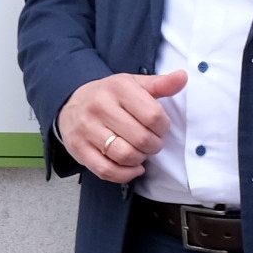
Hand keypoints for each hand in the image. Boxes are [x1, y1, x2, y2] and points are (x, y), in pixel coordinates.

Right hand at [54, 69, 187, 184]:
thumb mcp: (133, 84)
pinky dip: (125, 174)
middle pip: (141, 139)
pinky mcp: (79, 149)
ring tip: (140, 153)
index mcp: (118, 88)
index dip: (163, 127)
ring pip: (125, 156)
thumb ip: (160, 84)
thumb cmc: (108, 96)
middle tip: (151, 142)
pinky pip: (107, 170)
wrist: (70, 104)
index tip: (160, 127)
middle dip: (154, 145)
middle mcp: (100, 107)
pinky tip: (132, 168)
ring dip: (140, 160)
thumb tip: (183, 77)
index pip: (153, 116)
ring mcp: (87, 129)